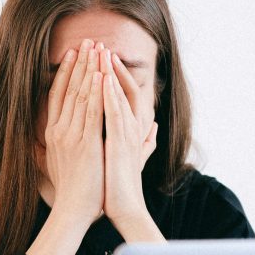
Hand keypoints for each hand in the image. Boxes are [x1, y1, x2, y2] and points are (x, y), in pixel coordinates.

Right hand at [42, 38, 105, 226]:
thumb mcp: (56, 165)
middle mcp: (59, 131)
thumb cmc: (70, 192)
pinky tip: (101, 75)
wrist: (73, 211)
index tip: (73, 54)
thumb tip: (45, 142)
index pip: (57, 96)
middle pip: (68, 89)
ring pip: (80, 95)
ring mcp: (71, 136)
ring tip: (96, 49)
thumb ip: (54, 149)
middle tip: (88, 42)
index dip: (65, 73)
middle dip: (79, 63)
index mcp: (53, 134)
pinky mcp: (86, 143)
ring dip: (89, 70)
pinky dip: (96, 92)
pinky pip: (91, 112)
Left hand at [99, 47, 158, 223]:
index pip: (124, 94)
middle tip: (99, 45)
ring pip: (119, 96)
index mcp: (132, 130)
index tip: (102, 58)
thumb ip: (144, 142)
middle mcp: (133, 128)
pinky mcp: (120, 144)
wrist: (125, 209)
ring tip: (100, 52)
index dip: (115, 75)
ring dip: (110, 73)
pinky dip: (108, 95)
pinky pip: (114, 114)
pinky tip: (101, 79)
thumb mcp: (132, 158)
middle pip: (123, 89)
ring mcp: (128, 135)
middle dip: (110, 67)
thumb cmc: (123, 186)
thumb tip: (155, 130)